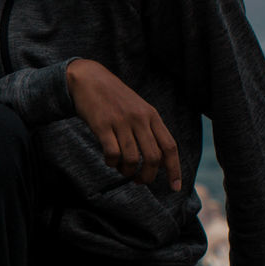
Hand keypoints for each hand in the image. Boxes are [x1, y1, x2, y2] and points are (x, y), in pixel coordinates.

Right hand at [66, 57, 181, 190]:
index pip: (169, 146)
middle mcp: (139, 118)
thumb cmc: (115, 99)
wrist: (89, 79)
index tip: (175, 187)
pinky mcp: (102, 125)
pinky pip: (112, 154)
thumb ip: (149, 130)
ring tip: (121, 169)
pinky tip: (109, 160)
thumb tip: (158, 162)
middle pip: (152, 158)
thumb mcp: (138, 109)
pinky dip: (112, 163)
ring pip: (131, 159)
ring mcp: (121, 121)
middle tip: (139, 180)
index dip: (174, 169)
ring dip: (127, 171)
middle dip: (147, 176)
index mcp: (151, 115)